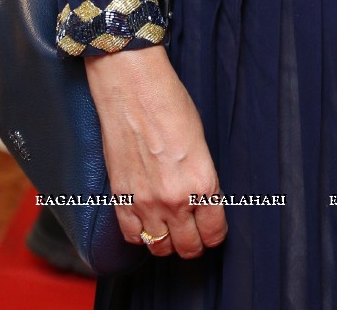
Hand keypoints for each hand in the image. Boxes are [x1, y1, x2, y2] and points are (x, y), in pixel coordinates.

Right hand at [85, 45, 226, 259]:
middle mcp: (175, 200)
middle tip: (194, 232)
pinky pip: (131, 236)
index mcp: (202, 182)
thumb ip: (202, 177)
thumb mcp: (200, 142)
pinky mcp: (121, 198)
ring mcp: (145, 203)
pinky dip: (140, 234)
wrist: (132, 89)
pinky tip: (146, 221)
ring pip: (160, 248)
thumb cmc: (169, 104)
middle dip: (195, 243)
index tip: (213, 229)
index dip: (215, 233)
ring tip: (171, 229)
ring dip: (168, 242)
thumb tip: (202, 199)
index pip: (214, 232)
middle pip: (188, 247)